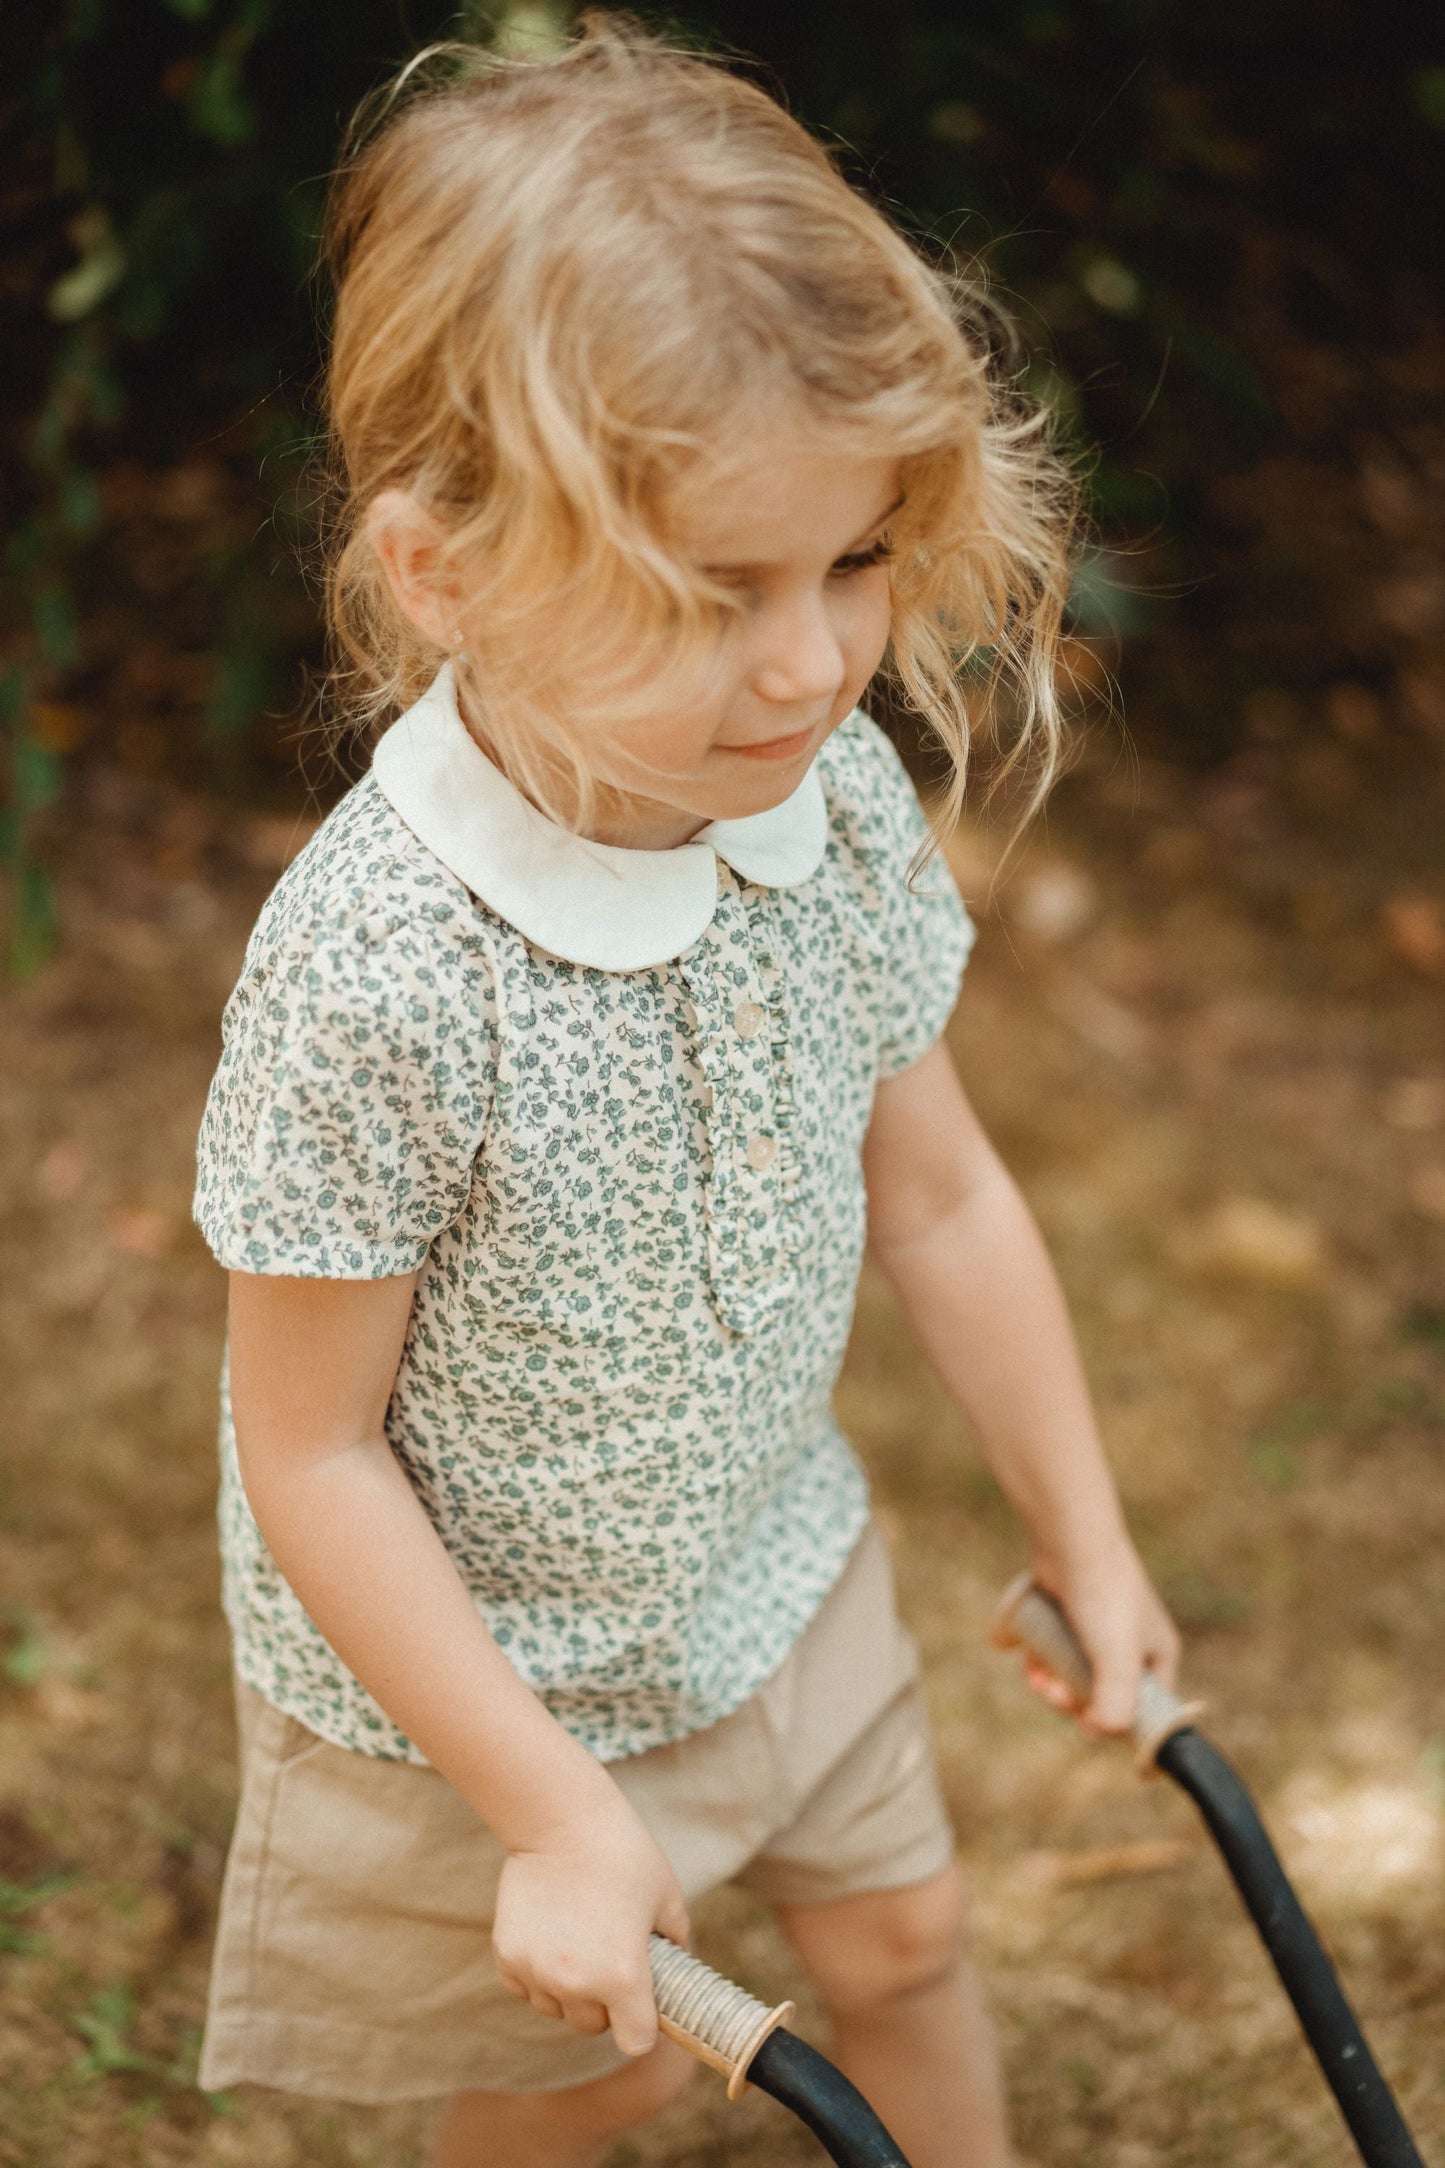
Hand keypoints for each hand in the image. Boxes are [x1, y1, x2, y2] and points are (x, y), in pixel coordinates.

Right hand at [492, 1783, 690, 2055]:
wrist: (562, 1819)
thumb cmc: (623, 1853)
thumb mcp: (668, 1898)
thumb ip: (675, 1944)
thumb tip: (676, 1969)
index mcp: (622, 1977)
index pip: (635, 2042)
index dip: (642, 2024)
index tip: (642, 2002)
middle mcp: (576, 1984)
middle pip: (592, 2026)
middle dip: (605, 2004)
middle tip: (610, 1960)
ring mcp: (536, 1972)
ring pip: (556, 2008)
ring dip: (568, 1990)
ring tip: (580, 1941)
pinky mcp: (507, 1956)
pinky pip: (525, 1988)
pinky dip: (537, 1975)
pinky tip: (551, 1937)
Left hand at [1026, 1535, 1179, 1738]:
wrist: (1072, 1540)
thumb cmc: (1104, 1598)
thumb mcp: (1117, 1661)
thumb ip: (1115, 1706)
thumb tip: (1098, 1734)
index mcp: (1158, 1656)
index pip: (1150, 1712)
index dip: (1125, 1730)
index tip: (1096, 1737)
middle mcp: (1132, 1646)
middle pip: (1104, 1698)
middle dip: (1076, 1705)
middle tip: (1054, 1696)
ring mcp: (1098, 1630)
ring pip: (1075, 1677)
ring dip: (1054, 1687)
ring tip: (1038, 1681)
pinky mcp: (1070, 1616)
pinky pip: (1056, 1652)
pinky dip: (1042, 1663)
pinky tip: (1028, 1663)